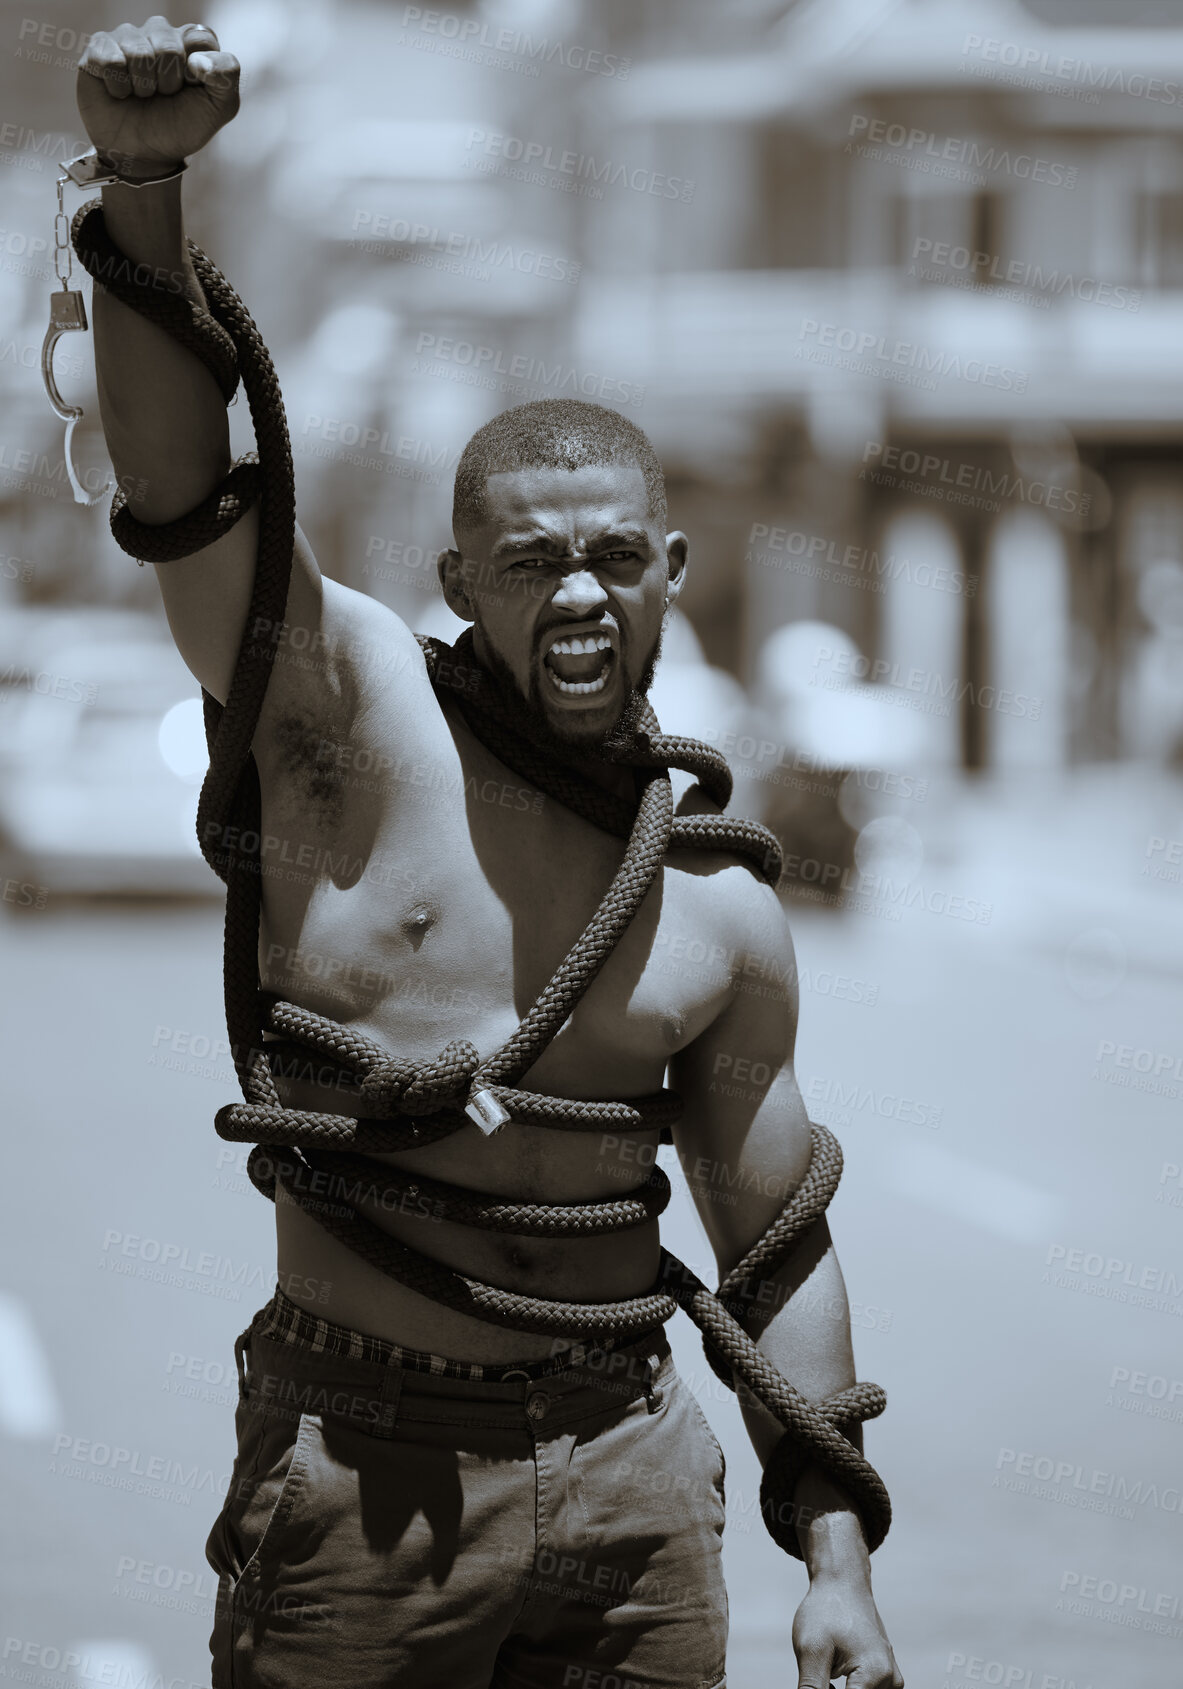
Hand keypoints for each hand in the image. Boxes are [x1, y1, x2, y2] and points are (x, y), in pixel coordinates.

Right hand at [76, 15, 239, 171]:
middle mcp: (160, 33)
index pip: (200, 38)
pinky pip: (111, 58)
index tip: (191, 89)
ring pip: (139, 51)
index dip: (197, 71)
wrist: (144, 155)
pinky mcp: (100, 48)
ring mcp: (128, 37)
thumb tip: (198, 59)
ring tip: (142, 96)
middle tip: (163, 96)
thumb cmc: (180, 127)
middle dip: (169, 82)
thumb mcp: (219, 108)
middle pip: (168, 44)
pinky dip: (118, 86)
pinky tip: (120, 93)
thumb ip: (227, 75)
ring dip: (143, 86)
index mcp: (191, 43)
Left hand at [793, 1574, 902, 1687]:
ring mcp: (892, 1679)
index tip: (819, 1682)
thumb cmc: (825, 1612)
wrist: (841, 1583)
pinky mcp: (887, 1676)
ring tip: (825, 1675)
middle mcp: (891, 1680)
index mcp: (876, 1674)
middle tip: (821, 1675)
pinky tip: (830, 1679)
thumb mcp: (810, 1651)